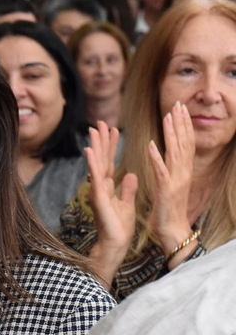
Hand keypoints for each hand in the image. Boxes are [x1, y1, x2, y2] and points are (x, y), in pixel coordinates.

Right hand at [84, 122, 137, 254]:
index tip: (112, 130)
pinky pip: (96, 177)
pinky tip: (90, 151)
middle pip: (101, 159)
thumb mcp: (127, 203)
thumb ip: (127, 188)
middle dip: (101, 140)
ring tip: (94, 130)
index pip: (109, 161)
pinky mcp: (99, 197)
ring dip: (96, 146)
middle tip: (100, 122)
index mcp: (108, 187)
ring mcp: (98, 191)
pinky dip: (93, 164)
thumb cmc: (120, 227)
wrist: (116, 243)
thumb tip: (130, 174)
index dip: (110, 146)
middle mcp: (100, 186)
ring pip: (97, 164)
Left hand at [148, 102, 195, 252]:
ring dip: (171, 134)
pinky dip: (156, 157)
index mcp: (183, 171)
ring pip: (174, 152)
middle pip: (184, 143)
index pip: (185, 143)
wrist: (172, 230)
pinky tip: (150, 144)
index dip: (183, 125)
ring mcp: (176, 180)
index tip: (180, 109)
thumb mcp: (170, 184)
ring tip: (167, 117)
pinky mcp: (166, 189)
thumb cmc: (169, 209)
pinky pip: (160, 170)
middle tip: (178, 104)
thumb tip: (167, 155)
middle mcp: (183, 173)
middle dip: (181, 123)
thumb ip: (169, 168)